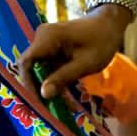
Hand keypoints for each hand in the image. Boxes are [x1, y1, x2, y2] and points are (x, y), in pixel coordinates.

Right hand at [18, 6, 133, 99]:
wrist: (110, 24)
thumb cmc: (101, 40)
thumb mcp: (85, 63)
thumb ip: (63, 78)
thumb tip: (44, 94)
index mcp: (47, 37)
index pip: (26, 63)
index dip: (28, 84)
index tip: (38, 103)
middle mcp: (41, 38)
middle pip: (31, 68)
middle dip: (39, 90)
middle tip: (49, 111)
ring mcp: (45, 44)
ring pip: (40, 71)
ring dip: (49, 89)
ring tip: (63, 108)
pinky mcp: (51, 50)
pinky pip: (48, 69)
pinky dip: (56, 82)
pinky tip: (67, 98)